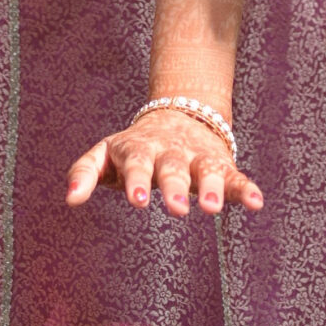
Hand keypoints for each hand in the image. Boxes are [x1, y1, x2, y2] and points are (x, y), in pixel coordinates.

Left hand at [65, 106, 262, 218]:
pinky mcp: (221, 165)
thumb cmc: (133, 149)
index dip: (137, 181)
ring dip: (210, 187)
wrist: (176, 115)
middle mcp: (169, 151)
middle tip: (175, 210)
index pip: (137, 164)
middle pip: (172, 168)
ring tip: (212, 208)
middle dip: (173, 187)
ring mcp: (196, 157)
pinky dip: (246, 188)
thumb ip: (85, 173)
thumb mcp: (106, 155)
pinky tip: (257, 202)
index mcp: (139, 149)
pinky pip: (235, 176)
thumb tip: (69, 200)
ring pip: (205, 169)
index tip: (137, 200)